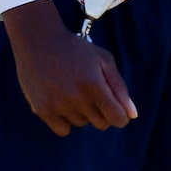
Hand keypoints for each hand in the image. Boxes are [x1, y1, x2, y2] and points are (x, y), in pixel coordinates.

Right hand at [1, 0, 135, 134]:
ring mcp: (58, 105)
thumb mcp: (104, 61)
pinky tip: (62, 103)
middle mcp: (77, 98)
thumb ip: (120, 88)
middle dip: (102, 112)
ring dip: (81, 113)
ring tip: (72, 91)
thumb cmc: (76, 49)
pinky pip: (63, 130)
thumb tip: (132, 116)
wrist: (38, 40)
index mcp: (96, 86)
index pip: (118, 119)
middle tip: (92, 93)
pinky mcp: (42, 110)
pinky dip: (65, 121)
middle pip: (101, 124)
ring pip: (81, 123)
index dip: (120, 115)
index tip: (114, 107)